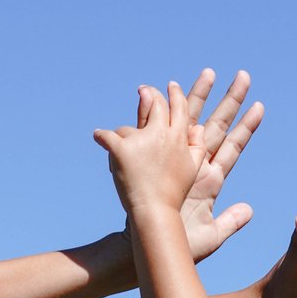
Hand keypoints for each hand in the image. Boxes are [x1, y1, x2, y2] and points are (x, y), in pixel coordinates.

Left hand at [95, 83, 205, 225]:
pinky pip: (107, 136)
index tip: (172, 86)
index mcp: (179, 137)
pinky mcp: (121, 150)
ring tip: (121, 144)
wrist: (156, 212)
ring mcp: (141, 141)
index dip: (175, 94)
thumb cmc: (174, 194)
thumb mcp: (193, 169)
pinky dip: (101, 137)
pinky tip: (97, 136)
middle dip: (150, 94)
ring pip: (128, 128)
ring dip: (124, 136)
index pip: (179, 108)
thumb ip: (197, 146)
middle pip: (155, 105)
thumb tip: (199, 127)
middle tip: (143, 90)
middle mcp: (161, 134)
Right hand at [174, 68, 262, 262]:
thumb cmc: (179, 247)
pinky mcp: (156, 163)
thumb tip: (249, 210)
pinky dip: (161, 111)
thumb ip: (231, 222)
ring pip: (190, 121)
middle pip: (216, 126)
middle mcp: (196, 166)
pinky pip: (158, 130)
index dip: (247, 127)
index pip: (234, 147)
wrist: (148, 250)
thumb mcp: (212, 236)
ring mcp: (176, 161)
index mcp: (211, 180)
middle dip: (229, 100)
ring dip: (198, 97)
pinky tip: (164, 92)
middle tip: (243, 75)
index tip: (259, 106)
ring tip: (208, 73)